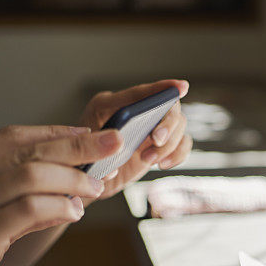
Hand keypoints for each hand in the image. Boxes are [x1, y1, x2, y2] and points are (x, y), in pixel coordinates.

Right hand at [0, 125, 121, 265]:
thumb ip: (14, 195)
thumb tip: (70, 182)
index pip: (12, 137)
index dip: (55, 133)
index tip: (89, 134)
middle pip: (27, 152)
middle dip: (77, 147)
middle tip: (113, 144)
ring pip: (31, 176)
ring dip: (73, 180)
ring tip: (96, 188)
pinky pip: (29, 210)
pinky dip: (60, 208)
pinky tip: (75, 212)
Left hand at [79, 79, 191, 199]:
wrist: (89, 178)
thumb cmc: (83, 156)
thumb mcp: (82, 143)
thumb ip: (98, 138)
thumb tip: (120, 138)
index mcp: (116, 104)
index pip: (143, 91)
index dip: (164, 87)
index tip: (181, 87)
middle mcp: (140, 111)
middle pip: (169, 107)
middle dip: (167, 124)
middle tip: (156, 139)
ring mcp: (153, 128)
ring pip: (179, 126)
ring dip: (169, 145)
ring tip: (148, 159)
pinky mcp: (161, 147)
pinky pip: (182, 145)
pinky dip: (177, 155)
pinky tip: (162, 165)